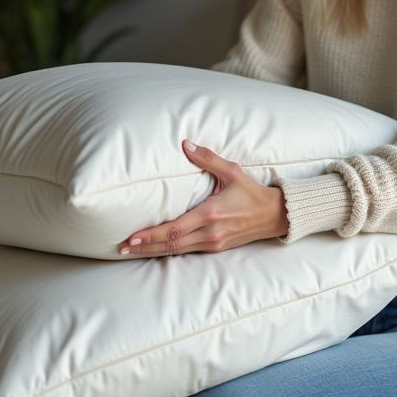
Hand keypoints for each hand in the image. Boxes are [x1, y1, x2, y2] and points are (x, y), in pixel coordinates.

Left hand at [119, 140, 289, 255]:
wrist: (274, 215)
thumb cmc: (252, 193)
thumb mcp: (232, 171)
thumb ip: (207, 159)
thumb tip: (185, 145)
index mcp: (210, 214)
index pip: (174, 229)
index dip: (151, 235)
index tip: (132, 236)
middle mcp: (210, 233)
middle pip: (171, 244)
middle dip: (145, 246)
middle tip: (122, 247)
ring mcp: (213, 243)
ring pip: (177, 251)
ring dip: (153, 251)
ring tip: (132, 250)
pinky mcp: (217, 247)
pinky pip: (188, 251)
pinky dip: (169, 251)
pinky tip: (156, 249)